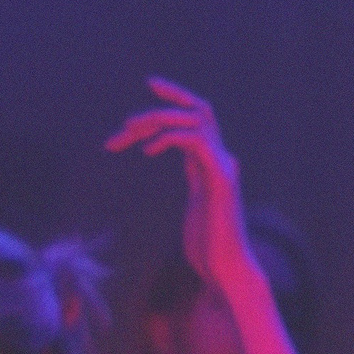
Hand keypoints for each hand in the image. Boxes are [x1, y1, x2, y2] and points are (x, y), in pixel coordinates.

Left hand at [106, 80, 252, 293]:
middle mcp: (221, 159)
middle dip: (163, 103)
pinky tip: (148, 151)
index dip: (176, 96)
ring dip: (157, 122)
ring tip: (128, 135)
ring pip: (195, 119)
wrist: (228, 269)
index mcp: (213, 162)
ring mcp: (224, 167)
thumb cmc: (210, 247)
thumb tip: (189, 172)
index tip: (151, 84)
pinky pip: (194, 141)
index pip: (198, 115)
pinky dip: (169, 138)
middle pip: (198, 109)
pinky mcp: (220, 180)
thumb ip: (195, 182)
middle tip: (125, 123)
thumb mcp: (198, 206)